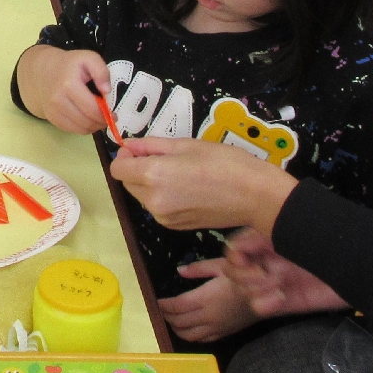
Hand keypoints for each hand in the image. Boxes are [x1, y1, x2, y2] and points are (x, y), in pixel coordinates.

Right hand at [18, 46, 116, 133]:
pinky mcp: (51, 118)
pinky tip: (87, 119)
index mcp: (69, 85)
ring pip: (80, 129)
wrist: (42, 72)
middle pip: (87, 121)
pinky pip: (72, 130)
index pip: (92, 109)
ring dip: (93, 127)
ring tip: (98, 118)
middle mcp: (58, 100)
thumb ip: (101, 71)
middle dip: (101, 122)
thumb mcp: (87, 58)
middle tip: (108, 117)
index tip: (113, 113)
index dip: (106, 114)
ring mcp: (53, 111)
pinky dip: (83, 128)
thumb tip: (107, 91)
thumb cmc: (69, 65)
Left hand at [109, 136, 294, 231]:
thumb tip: (130, 145)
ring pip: (142, 196)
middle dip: (137, 169)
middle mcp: (153, 200)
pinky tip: (186, 188)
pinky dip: (162, 197)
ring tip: (179, 173)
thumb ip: (152, 145)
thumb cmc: (225, 163)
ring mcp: (163, 217)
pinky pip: (157, 208)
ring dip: (149, 184)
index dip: (125, 157)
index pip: (118, 169)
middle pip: (128, 183)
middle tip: (163, 158)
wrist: (254, 196)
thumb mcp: (187, 145)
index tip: (140, 150)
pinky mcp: (174, 226)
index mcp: (153, 176)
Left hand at [158, 262, 260, 342]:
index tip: (156, 300)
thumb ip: (199, 269)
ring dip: (175, 328)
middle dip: (166, 316)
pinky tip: (188, 329)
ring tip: (170, 319)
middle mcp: (208, 316)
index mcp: (205, 298)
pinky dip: (191, 336)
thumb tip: (180, 271)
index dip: (163, 305)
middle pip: (178, 321)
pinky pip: (202, 340)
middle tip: (160, 309)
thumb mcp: (223, 266)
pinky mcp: (224, 333)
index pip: (176, 306)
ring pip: (188, 334)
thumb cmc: (245, 277)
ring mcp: (216, 327)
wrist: (269, 296)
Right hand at [218, 228, 348, 318]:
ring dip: (254, 289)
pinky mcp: (285, 302)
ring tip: (276, 287)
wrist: (363, 271)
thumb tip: (238, 246)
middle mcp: (270, 258)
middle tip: (264, 276)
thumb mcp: (300, 233)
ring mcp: (276, 281)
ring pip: (244, 289)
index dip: (235, 256)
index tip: (245, 261)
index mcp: (272, 237)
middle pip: (235, 270)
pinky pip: (260, 306)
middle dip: (243, 275)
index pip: (236, 246)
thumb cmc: (335, 245)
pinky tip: (279, 299)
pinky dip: (263, 304)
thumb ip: (271, 234)